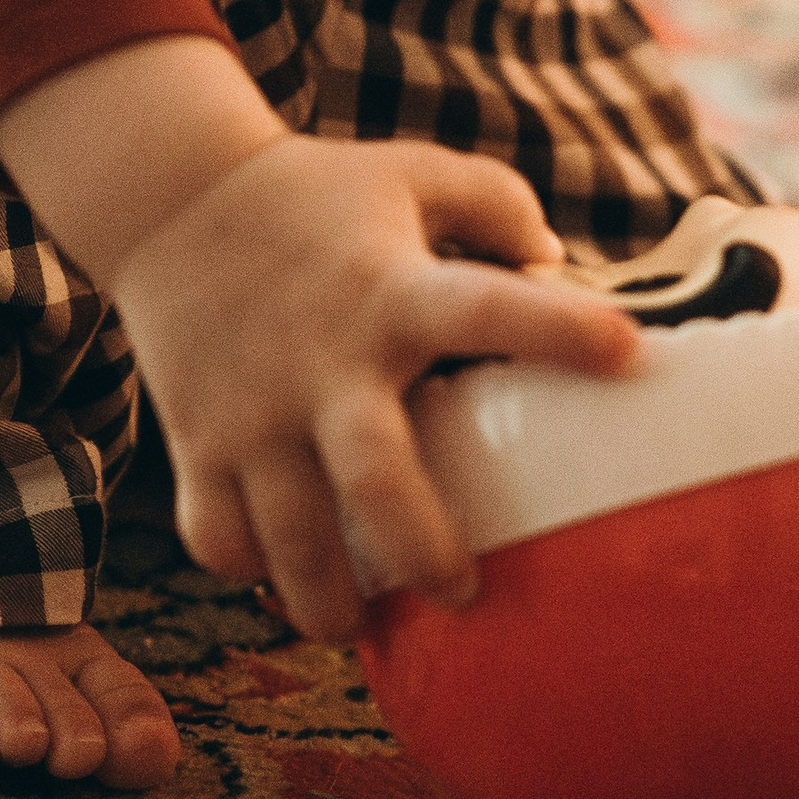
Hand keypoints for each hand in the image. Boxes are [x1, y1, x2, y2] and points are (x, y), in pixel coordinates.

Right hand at [106, 136, 637, 639]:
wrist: (169, 197)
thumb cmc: (318, 193)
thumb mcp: (415, 174)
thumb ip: (498, 208)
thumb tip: (560, 269)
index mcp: (388, 291)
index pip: (484, 307)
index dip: (557, 329)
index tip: (630, 351)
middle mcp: (320, 361)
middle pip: (374, 477)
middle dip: (423, 549)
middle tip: (464, 593)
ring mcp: (250, 412)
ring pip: (287, 539)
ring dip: (329, 600)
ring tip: (365, 624)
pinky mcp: (196, 441)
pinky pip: (218, 536)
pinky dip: (250, 572)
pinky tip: (286, 577)